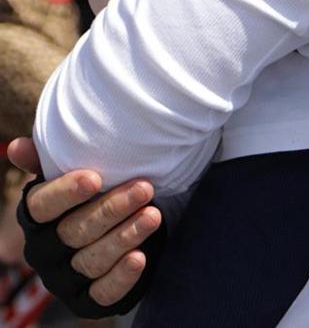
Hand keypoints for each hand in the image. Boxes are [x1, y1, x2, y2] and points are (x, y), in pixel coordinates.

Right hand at [9, 138, 158, 313]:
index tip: (95, 178)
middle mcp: (45, 250)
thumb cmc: (91, 199)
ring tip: (153, 216)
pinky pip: (103, 291)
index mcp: (35, 220)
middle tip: (145, 188)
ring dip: (125, 237)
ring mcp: (65, 277)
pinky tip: (140, 257)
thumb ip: (48, 162)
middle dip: (111, 209)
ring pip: (93, 260)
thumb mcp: (73, 179)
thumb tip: (19, 146)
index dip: (65, 193)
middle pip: (74, 231)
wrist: (115, 233)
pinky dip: (122, 276)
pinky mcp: (88, 298)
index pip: (42, 207)